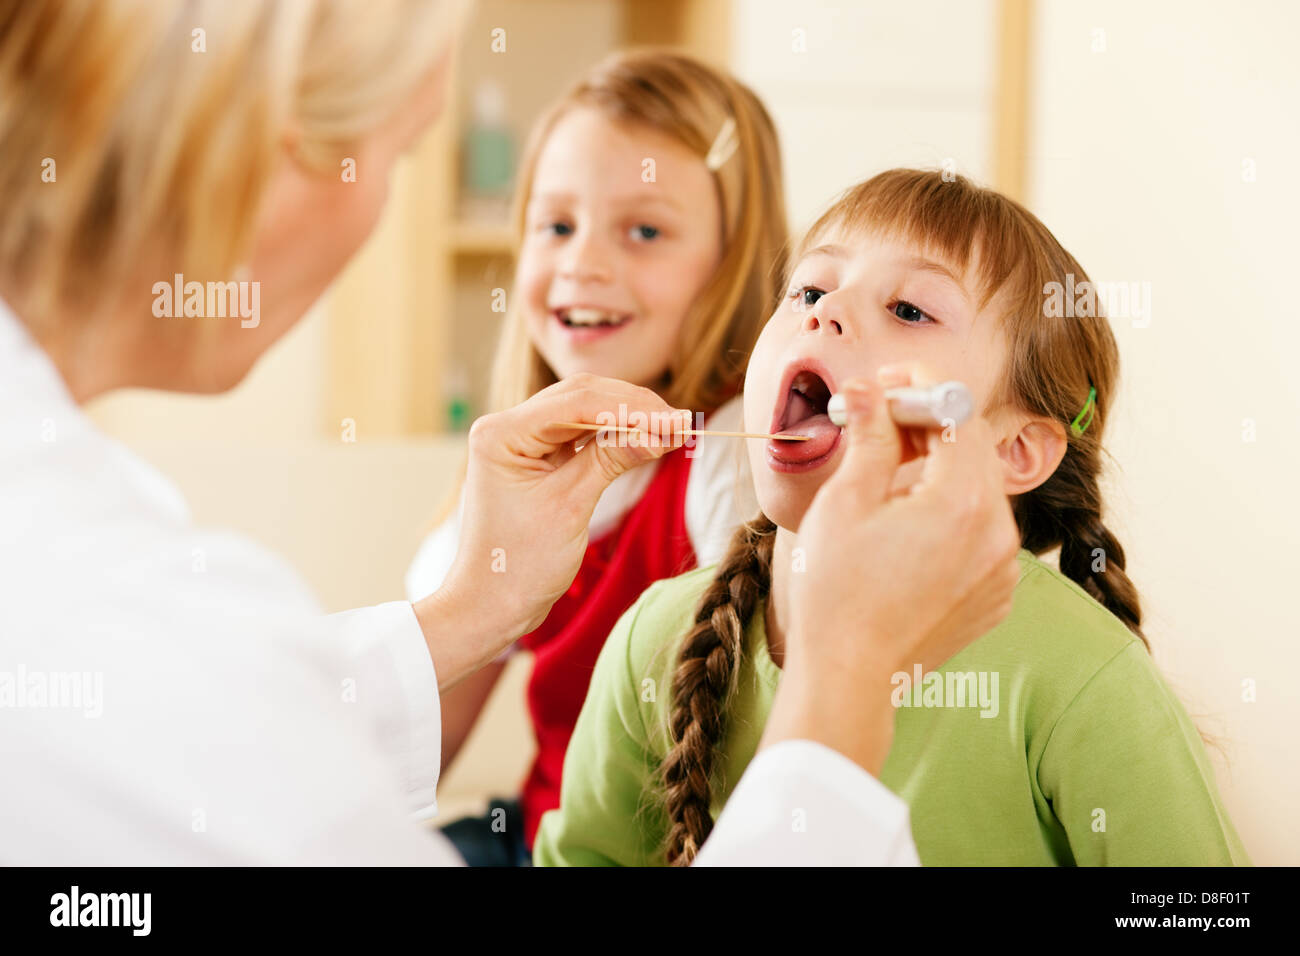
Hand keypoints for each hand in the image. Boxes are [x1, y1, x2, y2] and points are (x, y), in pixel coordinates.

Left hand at [416, 374, 688, 687]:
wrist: (491, 605)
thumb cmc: (520, 565)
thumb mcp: (571, 506)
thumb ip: (612, 459)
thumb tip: (665, 430)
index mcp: (502, 433)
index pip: (575, 403)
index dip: (631, 409)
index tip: (677, 421)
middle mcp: (506, 426)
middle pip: (580, 398)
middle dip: (633, 408)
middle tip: (683, 424)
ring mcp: (520, 440)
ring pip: (584, 412)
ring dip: (628, 419)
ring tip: (674, 430)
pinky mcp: (536, 457)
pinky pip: (580, 435)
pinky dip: (614, 436)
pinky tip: (647, 439)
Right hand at [762, 366, 1021, 773]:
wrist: (849, 677)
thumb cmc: (836, 593)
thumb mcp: (844, 503)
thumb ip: (869, 436)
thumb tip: (869, 389)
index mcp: (962, 503)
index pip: (957, 412)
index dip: (920, 388)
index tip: (885, 386)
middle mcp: (999, 533)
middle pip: (972, 450)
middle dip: (928, 426)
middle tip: (878, 421)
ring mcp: (1003, 568)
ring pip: (976, 491)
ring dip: (936, 471)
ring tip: (883, 480)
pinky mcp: (996, 594)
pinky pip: (980, 533)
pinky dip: (948, 515)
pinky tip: (903, 527)